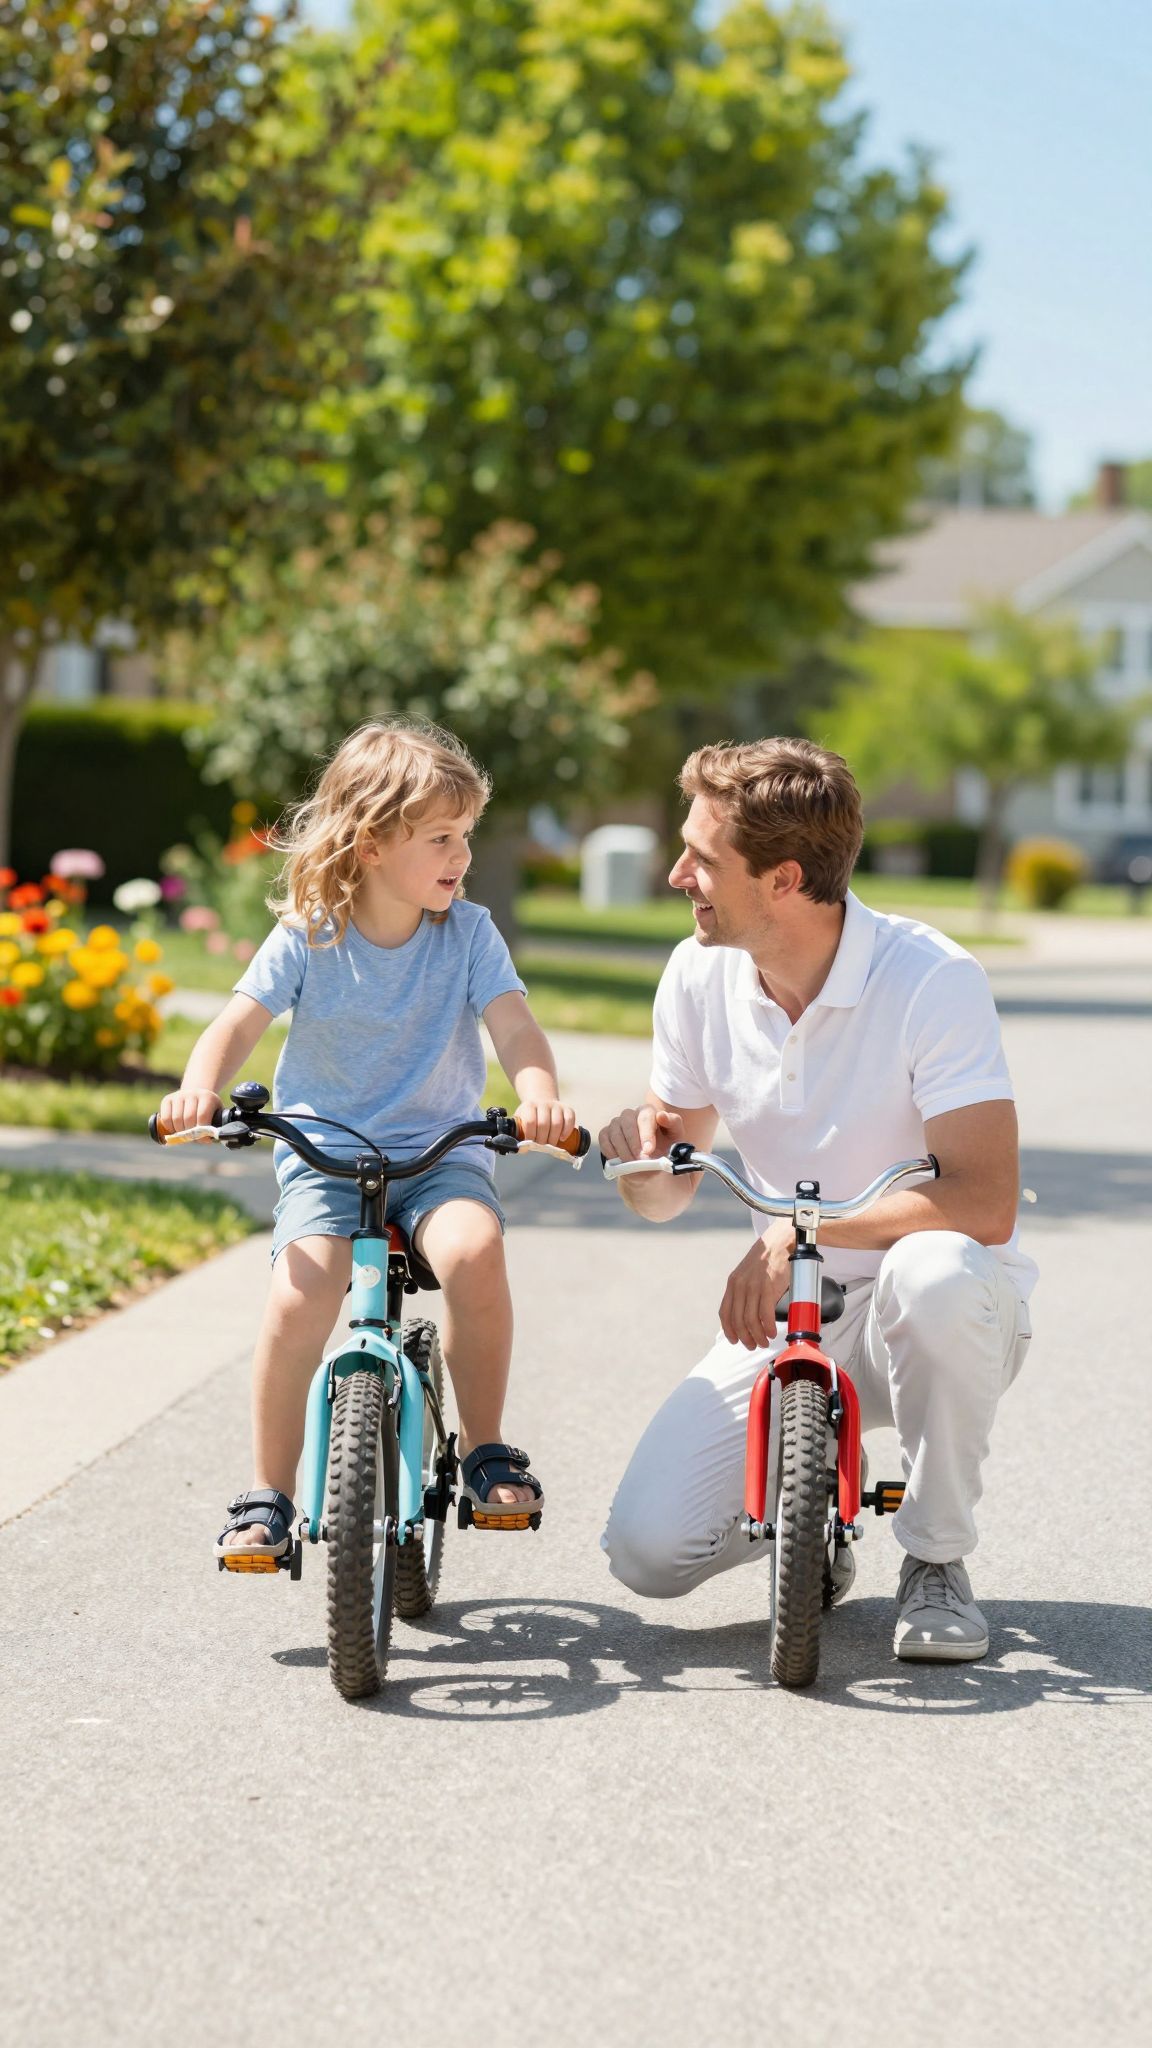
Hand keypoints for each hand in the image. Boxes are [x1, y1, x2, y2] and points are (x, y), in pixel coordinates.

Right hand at [156, 1086, 222, 1138]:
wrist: (196, 1096)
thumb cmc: (208, 1110)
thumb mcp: (216, 1115)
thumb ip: (214, 1127)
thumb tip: (206, 1139)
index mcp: (207, 1097)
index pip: (202, 1116)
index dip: (202, 1131)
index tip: (203, 1139)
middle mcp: (192, 1094)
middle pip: (188, 1118)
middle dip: (190, 1132)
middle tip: (192, 1137)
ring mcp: (179, 1095)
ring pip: (176, 1119)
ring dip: (179, 1131)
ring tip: (184, 1134)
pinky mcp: (167, 1099)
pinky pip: (165, 1118)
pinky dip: (169, 1128)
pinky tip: (175, 1130)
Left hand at [515, 1099, 576, 1146]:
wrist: (541, 1103)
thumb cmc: (530, 1117)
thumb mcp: (521, 1121)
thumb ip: (518, 1133)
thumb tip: (519, 1149)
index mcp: (529, 1106)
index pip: (530, 1121)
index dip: (530, 1135)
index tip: (530, 1145)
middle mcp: (543, 1104)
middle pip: (544, 1124)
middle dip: (542, 1139)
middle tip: (541, 1146)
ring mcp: (556, 1105)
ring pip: (557, 1123)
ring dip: (553, 1138)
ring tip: (550, 1145)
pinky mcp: (568, 1109)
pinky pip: (570, 1119)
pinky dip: (567, 1131)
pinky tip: (562, 1138)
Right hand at [598, 1104, 685, 1162]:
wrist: (651, 1165)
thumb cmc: (665, 1148)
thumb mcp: (676, 1138)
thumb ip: (674, 1124)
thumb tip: (662, 1115)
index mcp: (649, 1112)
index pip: (645, 1116)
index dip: (646, 1133)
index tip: (649, 1150)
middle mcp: (631, 1114)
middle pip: (627, 1122)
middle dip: (634, 1143)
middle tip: (641, 1160)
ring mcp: (617, 1123)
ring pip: (615, 1131)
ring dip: (623, 1150)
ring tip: (633, 1164)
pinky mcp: (606, 1134)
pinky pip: (604, 1139)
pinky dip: (611, 1151)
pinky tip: (620, 1160)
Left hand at [719, 1222, 793, 1349]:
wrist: (779, 1243)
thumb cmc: (766, 1261)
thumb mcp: (747, 1275)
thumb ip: (744, 1292)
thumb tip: (745, 1314)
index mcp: (732, 1284)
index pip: (725, 1313)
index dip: (729, 1330)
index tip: (735, 1340)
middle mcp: (740, 1286)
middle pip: (737, 1321)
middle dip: (745, 1338)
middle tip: (753, 1345)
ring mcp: (753, 1287)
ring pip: (750, 1320)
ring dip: (757, 1336)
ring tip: (764, 1341)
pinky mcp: (768, 1287)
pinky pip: (765, 1314)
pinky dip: (768, 1327)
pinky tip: (771, 1332)